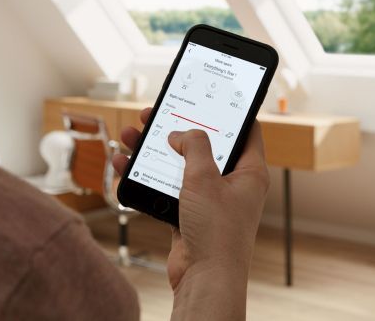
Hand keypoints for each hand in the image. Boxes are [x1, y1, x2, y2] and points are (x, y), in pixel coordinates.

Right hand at [113, 109, 269, 294]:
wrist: (204, 279)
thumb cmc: (216, 232)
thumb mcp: (204, 178)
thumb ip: (194, 146)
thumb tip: (182, 133)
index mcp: (249, 172)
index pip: (245, 130)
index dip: (227, 110)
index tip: (208, 95)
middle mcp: (232, 184)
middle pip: (204, 145)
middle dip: (177, 128)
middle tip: (155, 114)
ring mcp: (210, 199)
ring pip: (180, 165)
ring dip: (154, 150)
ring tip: (131, 134)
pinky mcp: (189, 214)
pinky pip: (167, 186)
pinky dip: (147, 175)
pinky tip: (125, 163)